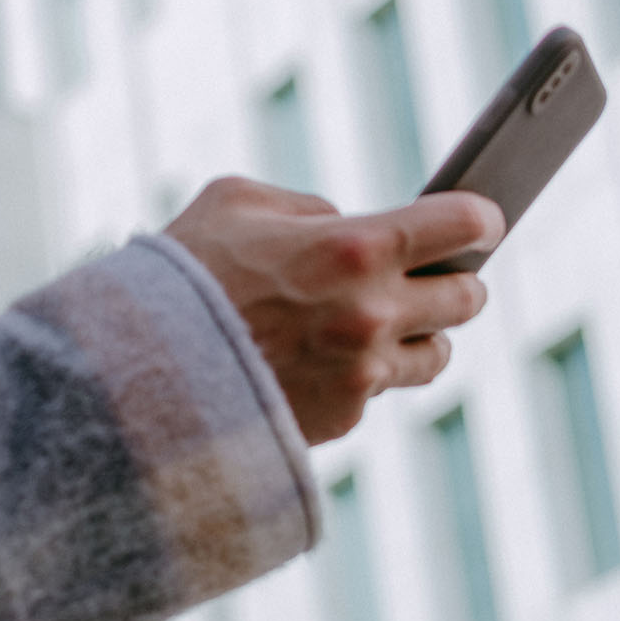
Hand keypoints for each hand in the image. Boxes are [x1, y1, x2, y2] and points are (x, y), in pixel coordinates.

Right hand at [165, 178, 502, 444]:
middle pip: (469, 298)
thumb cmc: (181, 273)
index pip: (464, 225)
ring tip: (376, 321)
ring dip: (419, 334)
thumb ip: (306, 207)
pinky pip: (380, 391)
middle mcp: (373, 313)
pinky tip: (319, 359)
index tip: (481, 219)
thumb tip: (344, 223)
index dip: (480, 218)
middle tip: (427, 272)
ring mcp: (363, 372)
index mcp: (355, 246)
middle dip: (453, 280)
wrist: (138, 371)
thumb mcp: (234, 203)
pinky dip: (361, 374)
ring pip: (438, 354)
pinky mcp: (344, 417)